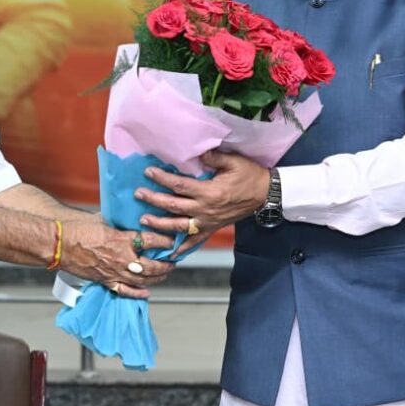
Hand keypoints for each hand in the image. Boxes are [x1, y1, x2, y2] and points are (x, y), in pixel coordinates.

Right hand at [59, 220, 173, 299]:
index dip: (166, 241)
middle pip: (153, 265)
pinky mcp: (105, 281)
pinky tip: (147, 292)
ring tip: (164, 273)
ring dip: (157, 277)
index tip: (173, 240)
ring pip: (143, 280)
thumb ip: (117, 221)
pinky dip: (138, 293)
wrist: (58, 244)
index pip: (152, 241)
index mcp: (122, 239)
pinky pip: (125, 291)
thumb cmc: (77, 229)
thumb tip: (126, 216)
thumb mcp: (102, 219)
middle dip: (166, 263)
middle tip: (173, 260)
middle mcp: (122, 258)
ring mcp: (114, 272)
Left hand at [135, 150, 269, 235]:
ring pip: (179, 226)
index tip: (148, 172)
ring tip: (144, 220)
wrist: (266, 194)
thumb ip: (214, 157)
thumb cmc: (249, 175)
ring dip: (160, 224)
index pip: (179, 185)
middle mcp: (206, 209)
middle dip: (154, 200)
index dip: (162, 179)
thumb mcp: (234, 161)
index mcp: (209, 192)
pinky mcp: (212, 228)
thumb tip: (197, 153)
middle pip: (174, 206)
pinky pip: (195, 241)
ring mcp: (208, 222)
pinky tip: (169, 253)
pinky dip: (182, 248)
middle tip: (138, 194)